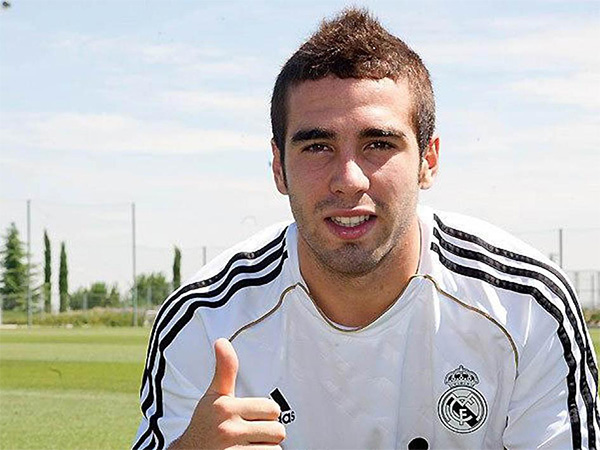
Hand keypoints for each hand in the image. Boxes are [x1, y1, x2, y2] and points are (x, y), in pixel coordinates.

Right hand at [170, 338, 284, 448]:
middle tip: (251, 435)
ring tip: (248, 446)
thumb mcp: (213, 396)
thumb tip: (222, 341)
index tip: (251, 418)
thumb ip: (225, 370)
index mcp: (226, 408)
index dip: (266, 415)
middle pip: (277, 431)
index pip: (272, 409)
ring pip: (274, 449)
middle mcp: (228, 429)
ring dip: (265, 449)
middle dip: (268, 434)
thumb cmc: (205, 424)